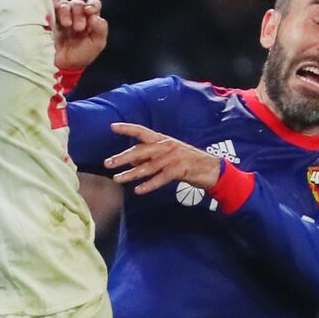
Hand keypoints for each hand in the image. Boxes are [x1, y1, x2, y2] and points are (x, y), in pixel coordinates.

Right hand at [50, 0, 106, 71]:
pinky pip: (50, 2)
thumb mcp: (97, 44)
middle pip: (78, 3)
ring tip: (66, 25)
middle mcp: (77, 15)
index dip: (92, 5)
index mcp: (90, 18)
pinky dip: (52, 0)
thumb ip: (100, 29)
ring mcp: (63, 15)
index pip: (93, 4)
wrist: (64, 66)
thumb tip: (94, 16)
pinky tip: (53, 7)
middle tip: (78, 28)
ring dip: (66, 11)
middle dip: (79, 14)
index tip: (89, 12)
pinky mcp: (50, 17)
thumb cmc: (82, 55)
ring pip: (64, 3)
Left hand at [105, 122, 222, 194]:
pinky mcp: (179, 170)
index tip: (113, 127)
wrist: (211, 168)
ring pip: (147, 167)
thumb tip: (131, 163)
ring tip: (118, 179)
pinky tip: (138, 190)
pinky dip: (148, 185)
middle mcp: (166, 146)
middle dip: (122, 157)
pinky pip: (160, 178)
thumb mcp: (168, 155)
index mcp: (163, 140)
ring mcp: (172, 158)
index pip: (142, 132)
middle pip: (140, 151)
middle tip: (107, 163)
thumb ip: (150, 158)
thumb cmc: (187, 162)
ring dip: (131, 174)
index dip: (128, 129)